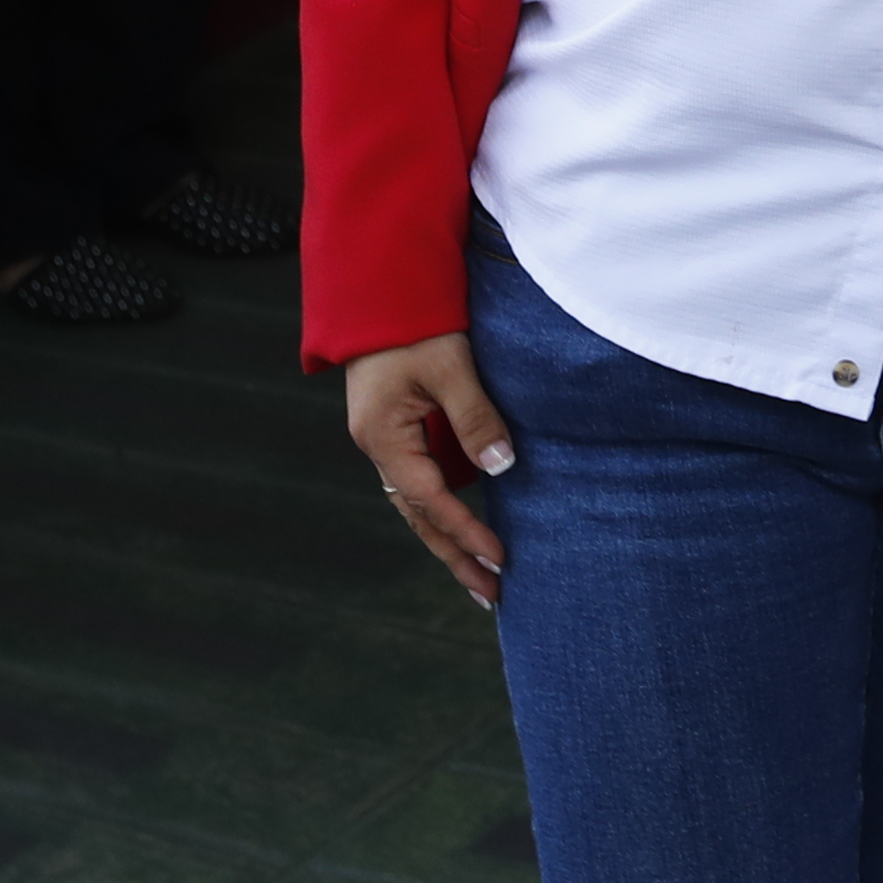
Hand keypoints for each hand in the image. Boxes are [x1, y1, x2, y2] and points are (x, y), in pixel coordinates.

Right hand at [343, 333, 512, 604]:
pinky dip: (443, 509)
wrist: (379, 288)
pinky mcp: (397, 430)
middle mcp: (378, 446)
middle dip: (454, 556)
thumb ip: (475, 416)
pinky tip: (465, 528)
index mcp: (383, 436)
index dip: (466, 531)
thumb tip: (503, 467)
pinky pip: (421, 482)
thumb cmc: (414, 321)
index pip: (430, 499)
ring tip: (481, 576)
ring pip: (417, 504)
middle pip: (418, 516)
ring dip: (448, 539)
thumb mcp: (450, 364)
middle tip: (491, 594)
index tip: (500, 558)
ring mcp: (385, 440)